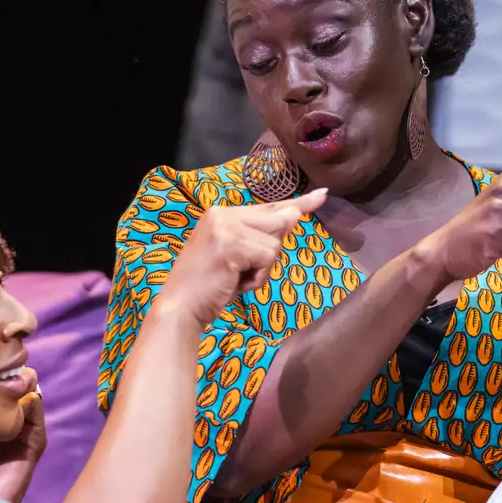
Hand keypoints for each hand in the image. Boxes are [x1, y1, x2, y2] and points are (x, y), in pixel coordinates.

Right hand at [160, 188, 328, 326]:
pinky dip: (258, 277)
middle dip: (270, 251)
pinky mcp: (231, 244)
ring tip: (235, 279)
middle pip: (277, 222)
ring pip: (274, 244)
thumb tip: (294, 215)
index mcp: (220, 213)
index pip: (267, 207)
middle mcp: (222, 213)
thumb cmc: (208, 287)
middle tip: (241, 271)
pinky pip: (267, 258)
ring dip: (262, 269)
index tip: (322, 195)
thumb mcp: (236, 257)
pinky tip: (236, 284)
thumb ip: (260, 236)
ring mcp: (225, 226)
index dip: (297, 204)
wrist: (180, 307)